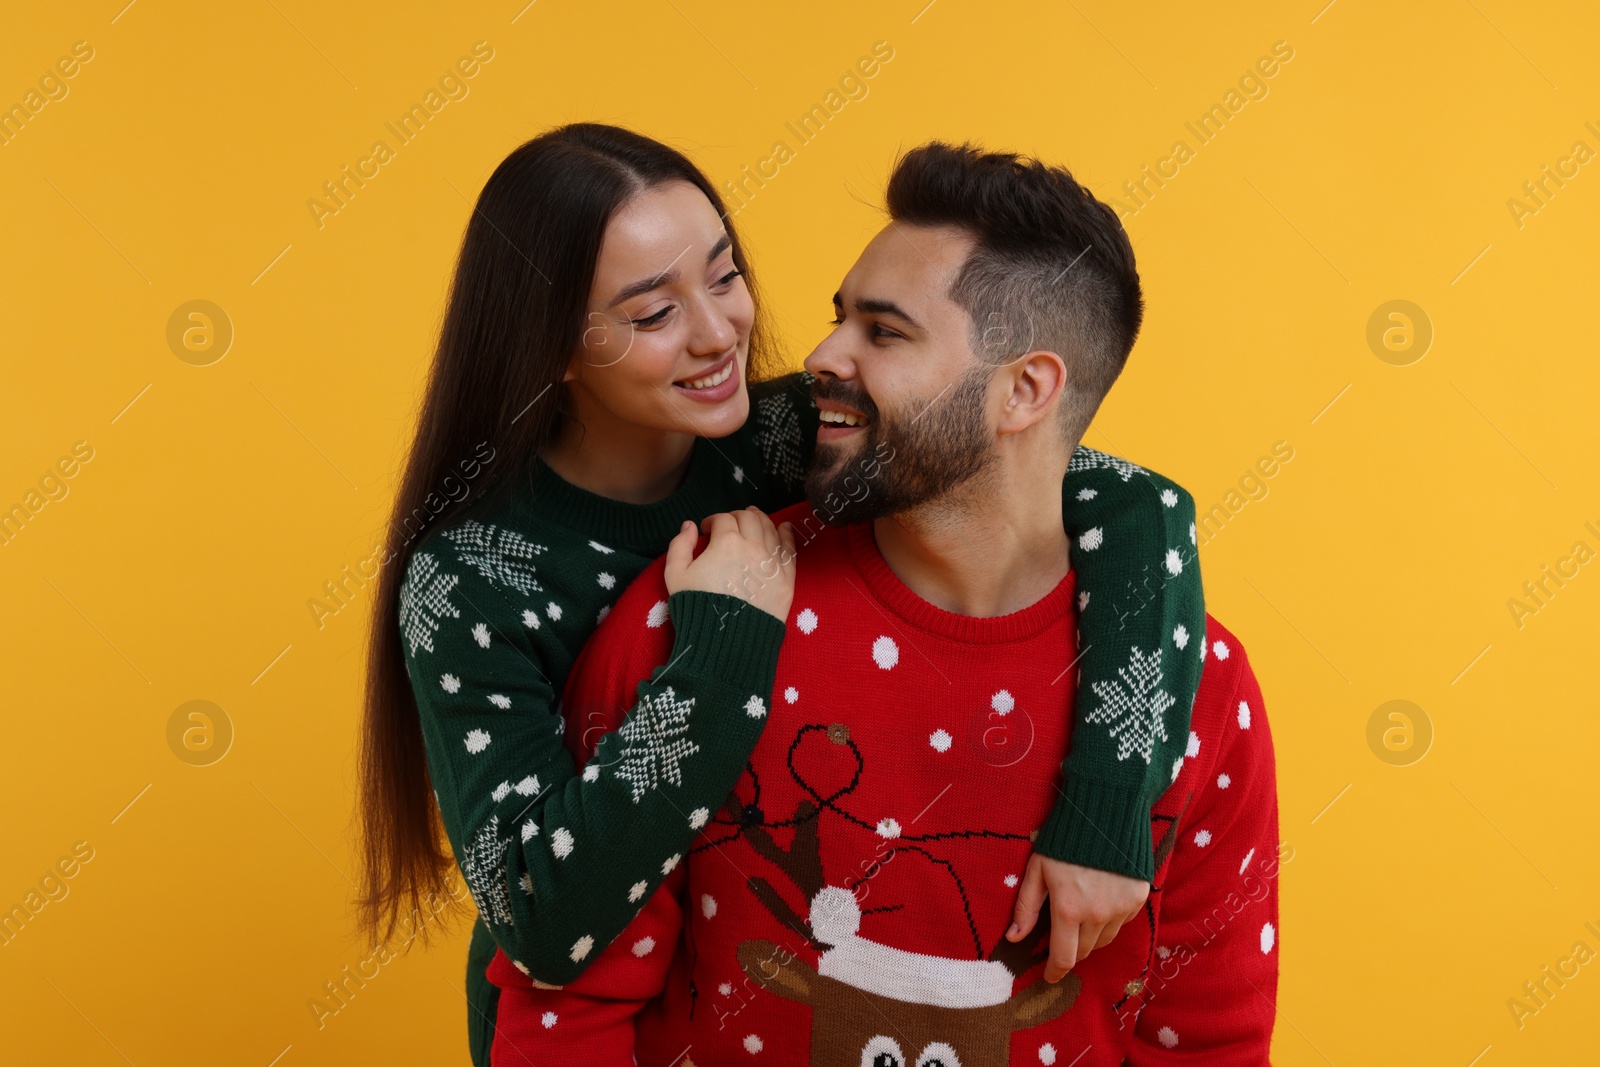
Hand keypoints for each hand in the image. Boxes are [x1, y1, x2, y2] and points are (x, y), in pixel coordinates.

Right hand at [663, 506, 797, 623]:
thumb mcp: (675, 576)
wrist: (725, 645)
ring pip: (771, 529)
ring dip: (760, 520)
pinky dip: (787, 535)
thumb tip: (690, 526)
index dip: (713, 520)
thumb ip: (680, 545)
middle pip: (750, 518)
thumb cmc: (698, 609)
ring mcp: (773, 564)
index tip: (707, 530)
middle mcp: (753, 548)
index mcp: (726, 543)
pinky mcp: (786, 581)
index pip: (723, 519)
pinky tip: (785, 527)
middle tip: (730, 523)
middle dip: (737, 516)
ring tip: (754, 520)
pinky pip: (790, 550)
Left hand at [1005, 853, 1149, 982]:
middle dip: (1071, 950)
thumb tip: (1013, 937)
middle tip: (1061, 937)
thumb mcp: (1037, 869)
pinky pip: (1122, 922)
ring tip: (1081, 914)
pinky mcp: (1138, 898)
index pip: (1064, 957)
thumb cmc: (1063, 839)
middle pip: (1084, 951)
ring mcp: (1121, 907)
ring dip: (1090, 936)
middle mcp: (1098, 914)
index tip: (1049, 976)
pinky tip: (1101, 898)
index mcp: (1068, 909)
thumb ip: (1026, 906)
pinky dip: (1110, 919)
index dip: (1055, 972)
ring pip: (1104, 939)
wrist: (1105, 810)